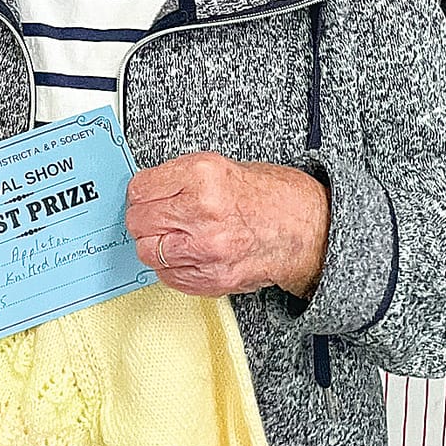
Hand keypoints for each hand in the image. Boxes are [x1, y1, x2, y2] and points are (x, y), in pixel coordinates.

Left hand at [125, 151, 328, 298]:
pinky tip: (187, 253)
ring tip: (174, 235)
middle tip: (159, 216)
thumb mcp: (221, 166)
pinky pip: (167, 276)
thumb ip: (179, 179)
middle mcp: (203, 214)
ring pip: (148, 252)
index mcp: (203, 177)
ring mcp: (207, 251)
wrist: (307, 229)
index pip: (140, 189)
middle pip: (139, 221)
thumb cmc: (269, 196)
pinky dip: (170, 266)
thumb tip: (143, 192)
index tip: (147, 195)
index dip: (141, 192)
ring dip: (155, 244)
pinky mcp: (212, 279)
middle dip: (145, 218)